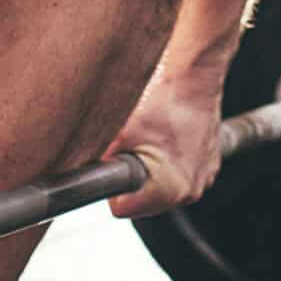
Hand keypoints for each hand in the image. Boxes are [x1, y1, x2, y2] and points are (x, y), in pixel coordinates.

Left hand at [103, 68, 225, 219]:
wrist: (195, 73)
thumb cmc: (163, 96)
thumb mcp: (119, 130)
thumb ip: (94, 160)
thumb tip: (71, 174)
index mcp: (169, 189)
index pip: (121, 208)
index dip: (111, 184)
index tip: (116, 159)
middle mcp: (190, 190)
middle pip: (141, 199)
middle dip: (131, 174)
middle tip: (134, 143)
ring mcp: (202, 178)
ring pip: (158, 186)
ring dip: (150, 167)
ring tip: (152, 136)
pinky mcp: (208, 165)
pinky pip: (177, 172)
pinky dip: (167, 158)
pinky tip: (166, 134)